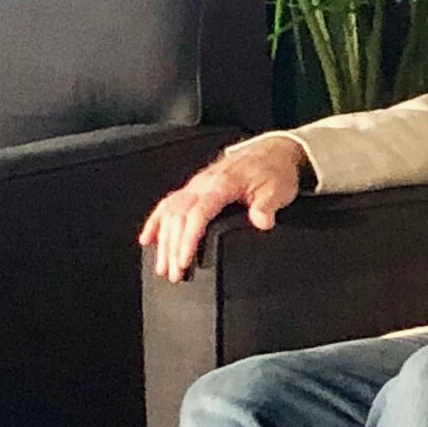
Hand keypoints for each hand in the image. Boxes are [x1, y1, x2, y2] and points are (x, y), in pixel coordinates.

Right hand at [140, 135, 306, 281]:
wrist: (272, 152)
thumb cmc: (274, 170)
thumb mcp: (278, 189)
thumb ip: (267, 206)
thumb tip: (262, 222)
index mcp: (221, 184)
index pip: (197, 215)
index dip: (188, 240)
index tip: (184, 261)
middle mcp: (203, 183)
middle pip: (178, 218)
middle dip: (172, 248)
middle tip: (173, 274)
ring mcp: (196, 185)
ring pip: (169, 213)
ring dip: (163, 241)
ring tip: (162, 266)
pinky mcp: (195, 188)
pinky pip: (168, 204)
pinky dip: (156, 222)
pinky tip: (149, 238)